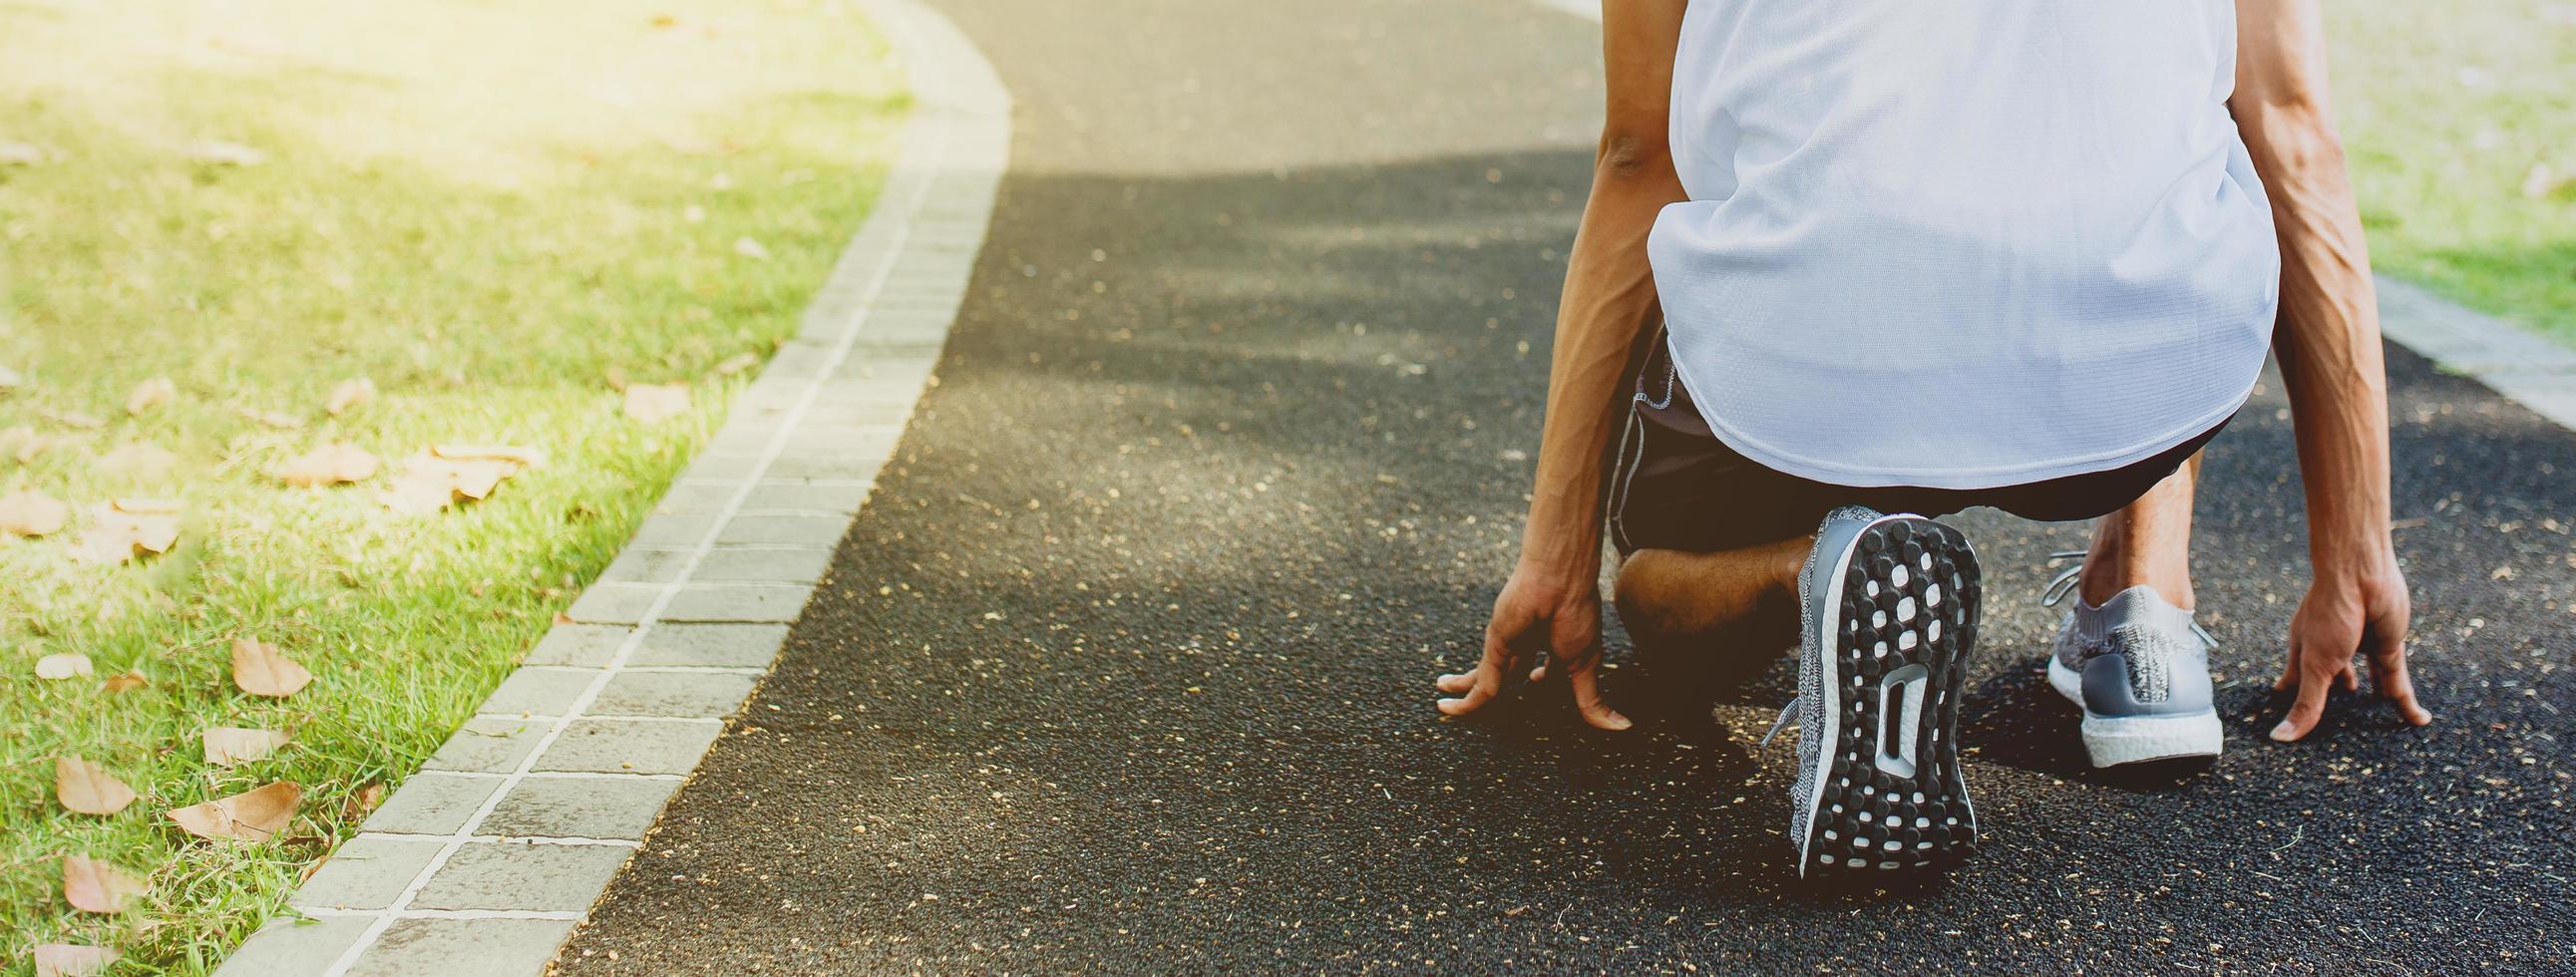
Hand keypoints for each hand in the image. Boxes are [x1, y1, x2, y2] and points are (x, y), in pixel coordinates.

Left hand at [1435, 561, 1630, 729]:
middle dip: (1496, 692)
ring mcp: (1508, 647)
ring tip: (1445, 705)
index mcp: (1553, 646)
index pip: (1543, 669)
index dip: (1541, 679)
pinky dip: (1466, 700)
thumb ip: (1592, 700)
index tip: (1538, 683)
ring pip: (1485, 682)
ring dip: (1466, 696)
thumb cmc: (1577, 614)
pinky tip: (1449, 707)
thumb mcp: (1585, 666)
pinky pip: (1480, 685)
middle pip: (1508, 677)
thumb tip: (1623, 727)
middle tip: (1478, 706)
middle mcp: (1527, 646)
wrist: (1559, 580)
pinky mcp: (1494, 649)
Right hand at [2271, 552, 2431, 740]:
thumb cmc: (2329, 612)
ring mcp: (2361, 647)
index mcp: (2304, 650)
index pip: (2295, 680)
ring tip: (2375, 708)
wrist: (2361, 575)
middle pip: (2332, 679)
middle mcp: (2332, 649)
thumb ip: (2307, 704)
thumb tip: (2280, 737)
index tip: (2284, 707)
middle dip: (2332, 694)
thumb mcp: (2316, 667)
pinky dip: (2407, 702)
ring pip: (2369, 680)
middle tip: (2330, 713)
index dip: (2290, 695)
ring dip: (2372, 694)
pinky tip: (2419, 720)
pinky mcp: (2389, 646)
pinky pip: (2399, 680)